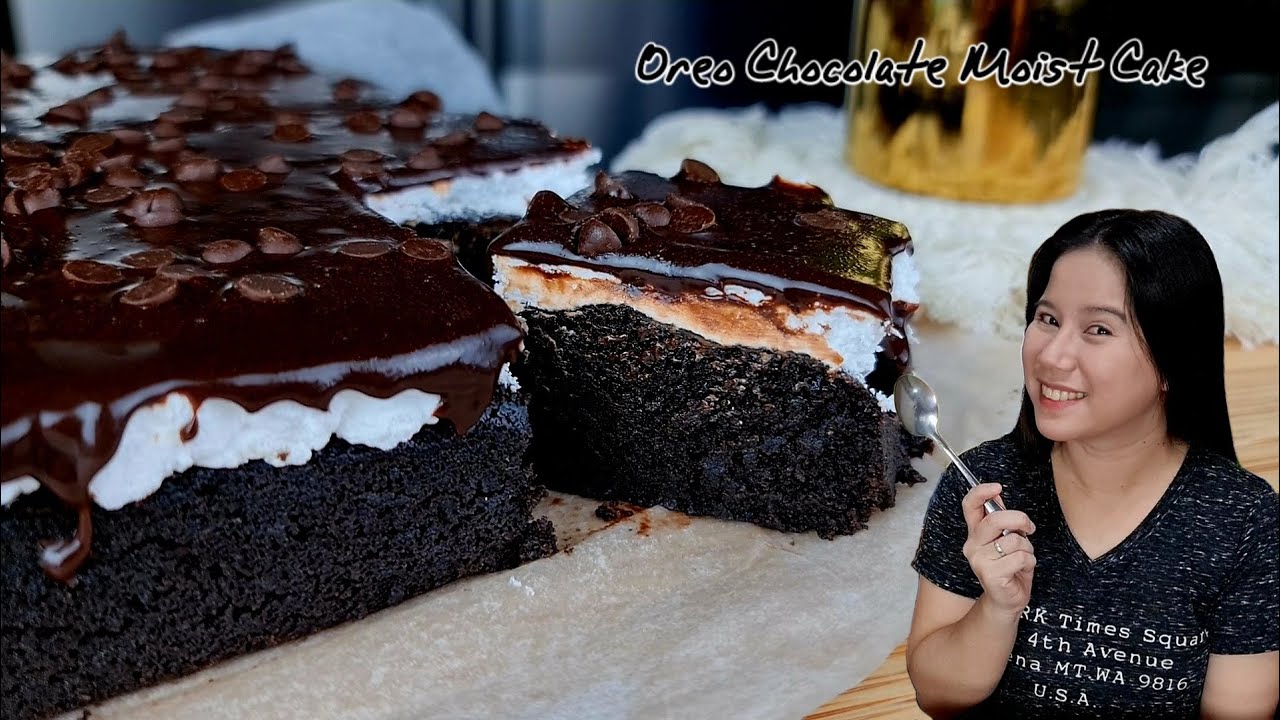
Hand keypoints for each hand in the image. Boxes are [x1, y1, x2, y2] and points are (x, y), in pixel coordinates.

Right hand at [961, 482, 1036, 618]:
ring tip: (1023, 557)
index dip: (980, 492)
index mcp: (975, 533)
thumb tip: (997, 494)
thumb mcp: (1006, 539)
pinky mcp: (990, 575)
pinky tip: (1022, 569)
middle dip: (1019, 520)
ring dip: (1027, 548)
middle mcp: (972, 545)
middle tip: (1028, 528)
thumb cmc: (1009, 567)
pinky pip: (1021, 558)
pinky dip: (1029, 562)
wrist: (1006, 600)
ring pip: (1013, 541)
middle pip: (995, 520)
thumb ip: (1001, 519)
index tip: (997, 487)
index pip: (969, 506)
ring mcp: (979, 561)